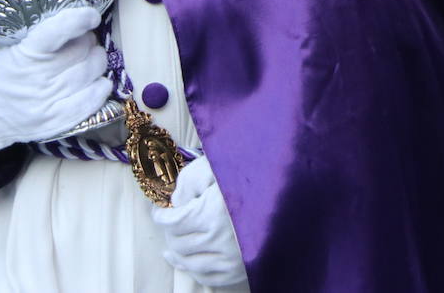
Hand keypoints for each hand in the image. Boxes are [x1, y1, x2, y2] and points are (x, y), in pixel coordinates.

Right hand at [0, 7, 110, 153]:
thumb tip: (80, 26)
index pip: (58, 30)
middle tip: (84, 42)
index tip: (91, 15)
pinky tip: (97, 82)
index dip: (80, 19)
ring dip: (96, 62)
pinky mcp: (57, 120)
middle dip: (88, 42)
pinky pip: (92, 100)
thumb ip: (45, 38)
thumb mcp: (15, 48)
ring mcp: (49, 100)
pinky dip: (100, 88)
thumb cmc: (3, 73)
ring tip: (88, 61)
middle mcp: (39, 77)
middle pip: (83, 50)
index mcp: (26, 54)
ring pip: (92, 72)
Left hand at [152, 157, 246, 287]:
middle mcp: (220, 240)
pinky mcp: (242, 269)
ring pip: (192, 264)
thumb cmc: (246, 172)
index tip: (159, 211)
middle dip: (169, 234)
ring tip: (170, 248)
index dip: (161, 216)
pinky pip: (211, 278)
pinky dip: (196, 272)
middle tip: (168, 226)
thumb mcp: (214, 166)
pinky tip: (189, 263)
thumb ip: (189, 181)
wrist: (283, 189)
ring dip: (177, 255)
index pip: (172, 222)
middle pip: (180, 244)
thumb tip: (175, 201)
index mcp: (211, 214)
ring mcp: (232, 259)